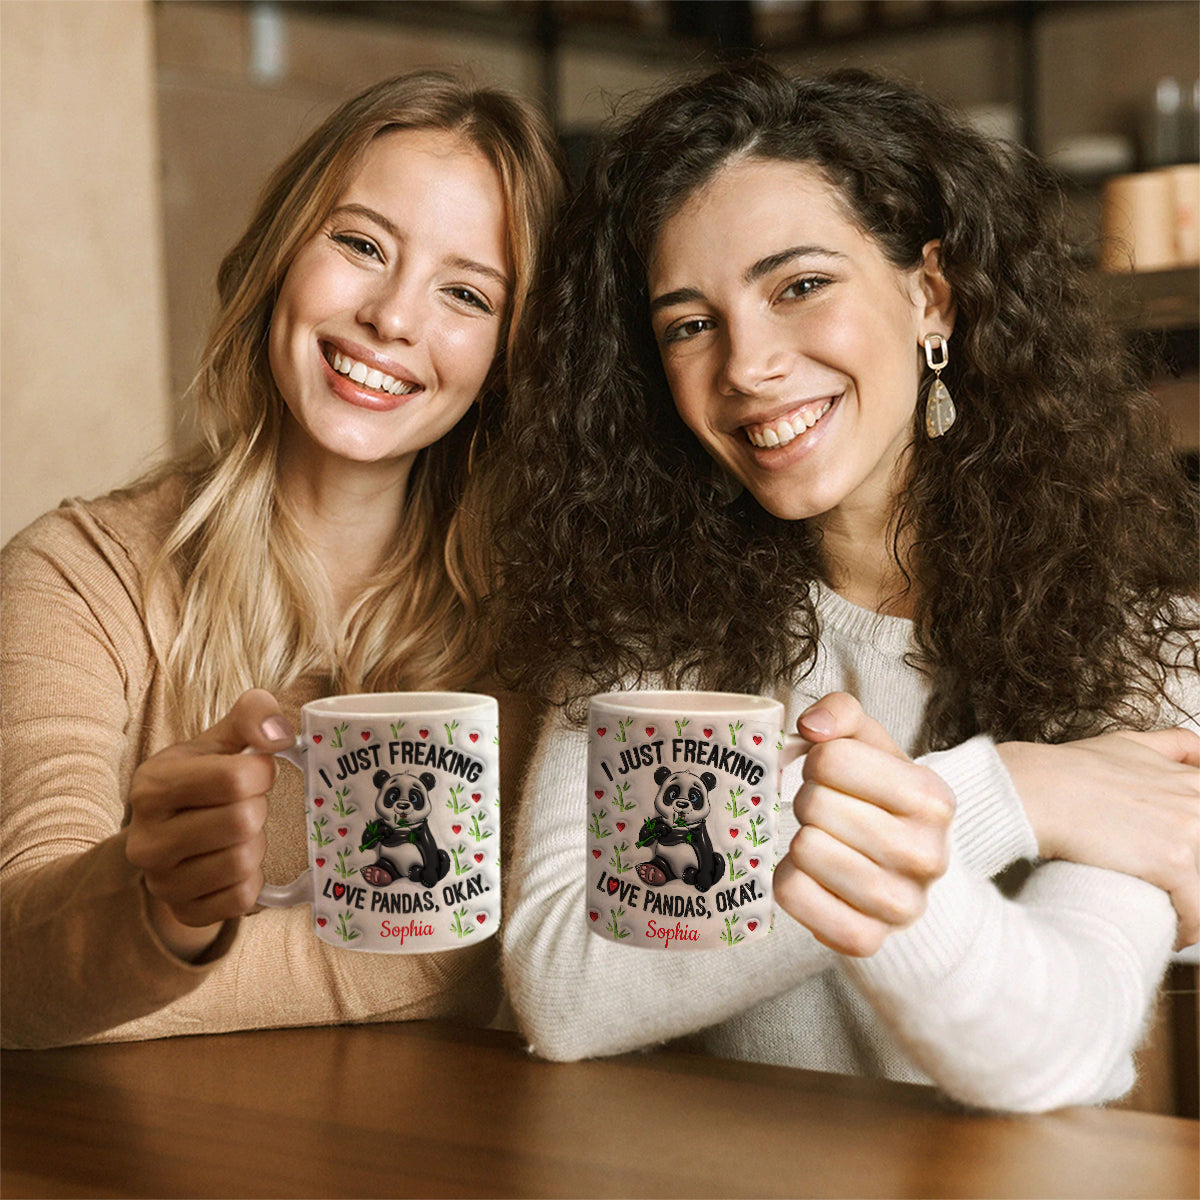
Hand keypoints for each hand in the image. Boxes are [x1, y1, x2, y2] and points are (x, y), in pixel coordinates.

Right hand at [125, 689, 293, 959]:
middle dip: (258, 808)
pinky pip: (243, 898)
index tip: (256, 772)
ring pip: (244, 862)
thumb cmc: (203, 781)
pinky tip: (235, 862)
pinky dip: (252, 879)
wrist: (171, 837)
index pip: (234, 778)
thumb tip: (280, 734)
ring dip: (256, 844)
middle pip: (242, 822)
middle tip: (246, 805)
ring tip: (239, 833)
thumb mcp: (220, 740)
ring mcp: (161, 882)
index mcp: (152, 786)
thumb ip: (252, 716)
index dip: (262, 772)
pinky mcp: (183, 912)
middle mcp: (146, 839)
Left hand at [774, 693, 954, 956]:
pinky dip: (789, 880)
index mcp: (933, 798)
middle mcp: (928, 855)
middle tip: (827, 812)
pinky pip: (792, 895)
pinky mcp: (866, 940)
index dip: (817, 761)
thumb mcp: (871, 745)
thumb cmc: (878, 798)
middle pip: (813, 805)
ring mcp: (901, 906)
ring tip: (823, 842)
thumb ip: (842, 712)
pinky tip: (813, 876)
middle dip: (808, 801)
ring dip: (799, 840)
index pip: (830, 759)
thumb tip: (811, 726)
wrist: (905, 872)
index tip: (832, 775)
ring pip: (803, 850)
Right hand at [998, 729, 1199, 948]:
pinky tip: (1171, 933)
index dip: (1193, 846)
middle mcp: (1197, 802)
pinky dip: (1188, 929)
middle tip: (1170, 889)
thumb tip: (1197, 751)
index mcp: (1191, 780)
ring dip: (1192, 905)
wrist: (1036, 789)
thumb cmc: (1067, 770)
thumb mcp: (1126, 744)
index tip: (1184, 862)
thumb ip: (1171, 745)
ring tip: (1171, 917)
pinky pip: (1198, 912)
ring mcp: (1190, 831)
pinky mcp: (1174, 862)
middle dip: (1192, 878)